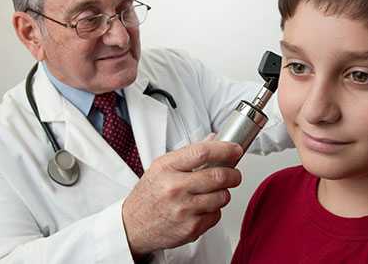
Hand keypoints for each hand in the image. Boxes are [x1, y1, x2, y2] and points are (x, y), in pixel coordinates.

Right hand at [121, 140, 242, 255]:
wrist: (132, 226)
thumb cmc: (149, 195)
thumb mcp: (162, 167)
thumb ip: (189, 154)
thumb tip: (215, 139)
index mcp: (167, 168)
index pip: (203, 152)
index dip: (225, 149)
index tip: (235, 150)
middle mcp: (175, 188)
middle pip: (218, 176)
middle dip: (233, 174)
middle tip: (234, 174)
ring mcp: (183, 209)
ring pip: (222, 197)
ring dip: (224, 193)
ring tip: (214, 192)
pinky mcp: (190, 228)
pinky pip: (216, 215)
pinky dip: (214, 210)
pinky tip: (202, 208)